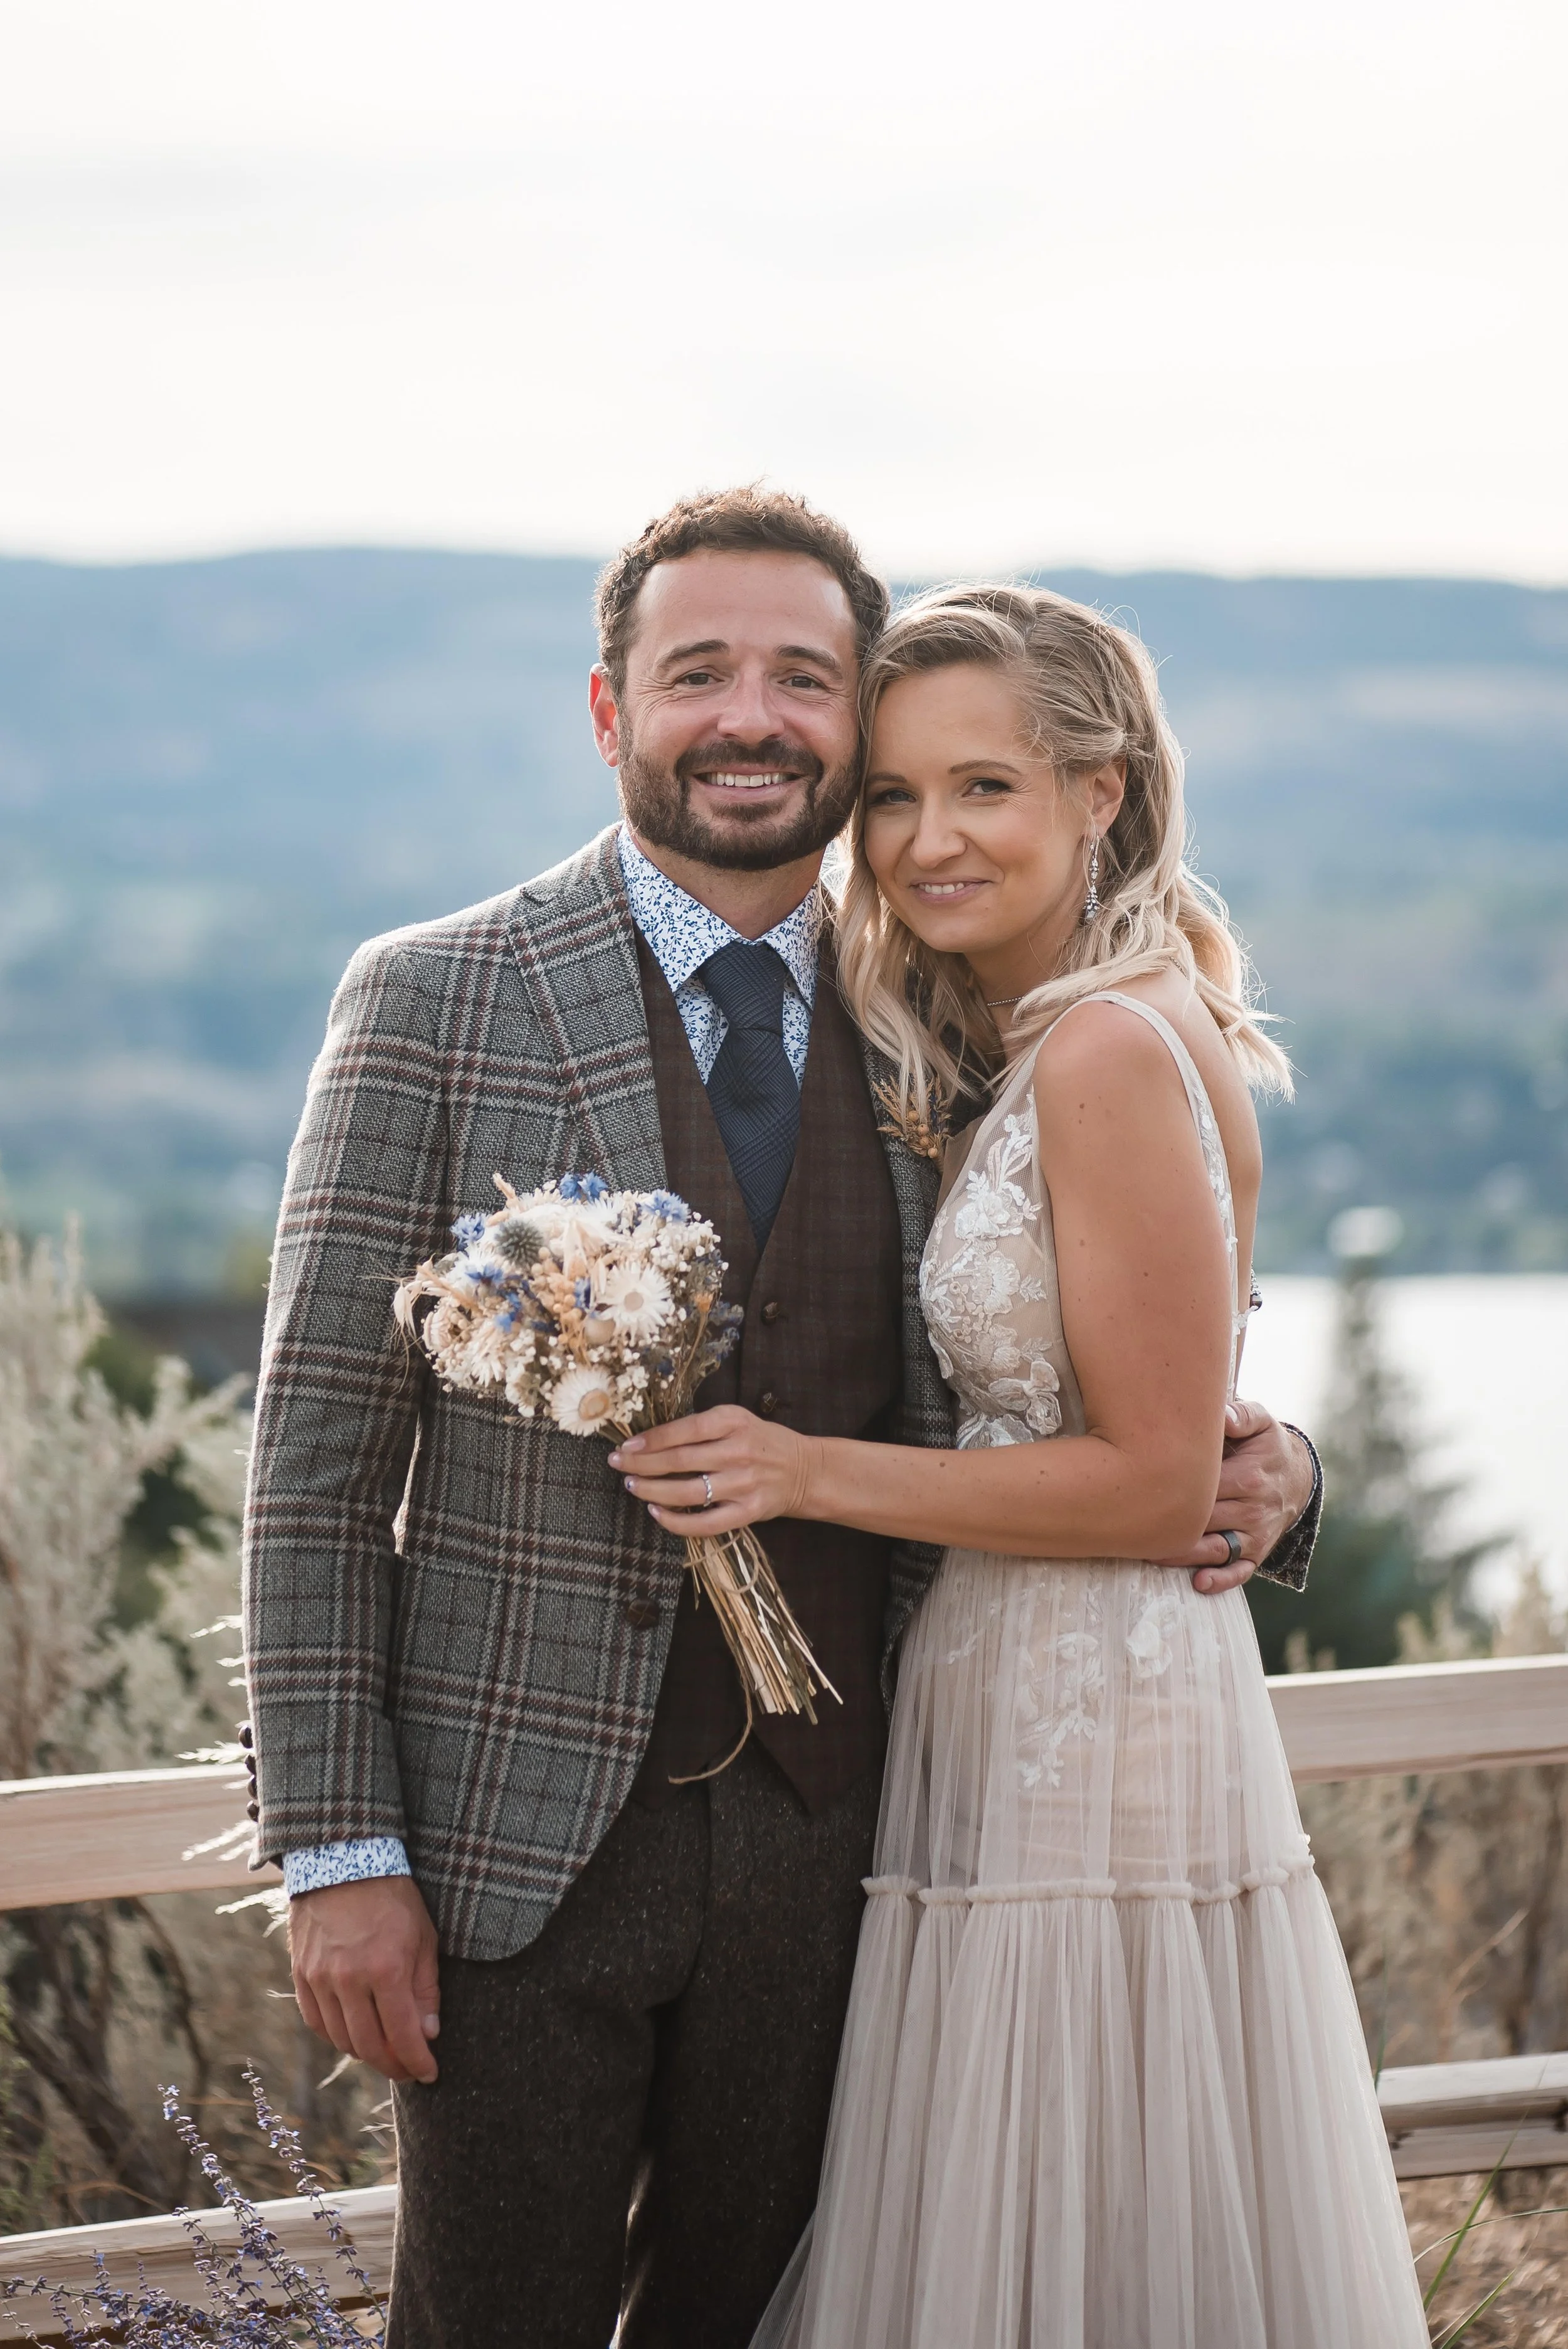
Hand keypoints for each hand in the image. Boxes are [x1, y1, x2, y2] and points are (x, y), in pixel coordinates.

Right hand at [289, 1875, 440, 2084]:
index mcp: (386, 1969)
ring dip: (365, 2054)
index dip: (417, 2062)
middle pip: (369, 2046)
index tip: (429, 2073)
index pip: (402, 2036)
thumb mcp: (423, 1936)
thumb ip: (425, 1989)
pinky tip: (353, 2035)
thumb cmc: (393, 1896)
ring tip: (384, 2052)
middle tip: (408, 2069)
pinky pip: (316, 2022)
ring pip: (341, 2040)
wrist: (343, 1860)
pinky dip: (336, 2036)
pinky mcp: (301, 1975)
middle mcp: (349, 1979)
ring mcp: (320, 1979)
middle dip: (393, 2065)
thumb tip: (428, 2034)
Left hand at [611, 1405, 814, 1532]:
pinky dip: (676, 1522)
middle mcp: (738, 1451)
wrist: (804, 1470)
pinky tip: (656, 1513)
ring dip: (653, 1490)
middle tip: (618, 1464)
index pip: (683, 1430)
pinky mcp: (748, 1512)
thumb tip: (651, 1440)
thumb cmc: (761, 1442)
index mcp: (733, 1422)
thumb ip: (702, 1427)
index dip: (650, 1440)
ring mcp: (743, 1484)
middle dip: (641, 1463)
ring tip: (633, 1486)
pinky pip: (704, 1523)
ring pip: (686, 1492)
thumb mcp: (736, 1420)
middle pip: (679, 1460)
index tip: (626, 1446)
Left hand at [1155, 1399, 1314, 1595]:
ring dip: (1183, 1556)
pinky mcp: (1257, 1553)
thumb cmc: (1266, 1445)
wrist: (1297, 1477)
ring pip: (1216, 1550)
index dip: (1171, 1487)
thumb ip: (1241, 1415)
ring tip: (1148, 1553)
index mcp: (1247, 1476)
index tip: (1139, 1487)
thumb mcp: (1261, 1422)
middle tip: (1129, 1523)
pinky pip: (1240, 1572)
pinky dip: (1221, 1581)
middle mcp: (1252, 1509)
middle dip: (1168, 1524)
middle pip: (1203, 1521)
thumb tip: (1222, 1415)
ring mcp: (1255, 1535)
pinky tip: (1198, 1583)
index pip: (1203, 1487)